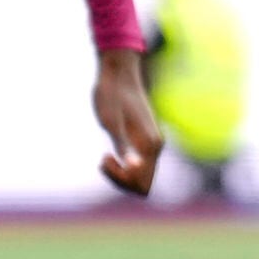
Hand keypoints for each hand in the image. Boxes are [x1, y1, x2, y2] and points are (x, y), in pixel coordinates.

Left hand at [94, 46, 163, 196]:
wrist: (117, 73)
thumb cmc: (111, 95)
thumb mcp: (111, 122)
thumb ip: (123, 147)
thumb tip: (134, 168)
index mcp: (150, 145)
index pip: (142, 185)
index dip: (122, 181)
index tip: (107, 158)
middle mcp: (155, 147)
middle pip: (143, 185)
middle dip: (121, 180)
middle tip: (104, 159)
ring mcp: (150, 144)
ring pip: (139, 175)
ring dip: (120, 174)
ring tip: (105, 157)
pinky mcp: (142, 139)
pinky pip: (137, 164)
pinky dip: (121, 166)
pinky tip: (109, 153)